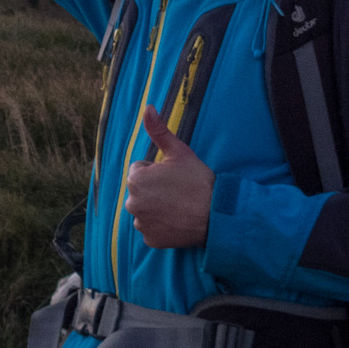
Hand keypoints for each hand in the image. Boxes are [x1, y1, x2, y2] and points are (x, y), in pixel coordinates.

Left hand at [124, 105, 213, 249]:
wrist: (216, 214)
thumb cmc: (197, 181)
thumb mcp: (179, 151)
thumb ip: (158, 130)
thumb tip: (147, 107)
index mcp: (135, 179)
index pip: (141, 170)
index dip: (158, 171)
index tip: (174, 177)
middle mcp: (132, 203)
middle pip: (141, 191)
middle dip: (155, 189)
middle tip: (178, 192)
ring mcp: (141, 224)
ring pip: (146, 210)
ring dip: (157, 208)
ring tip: (179, 206)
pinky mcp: (151, 240)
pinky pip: (152, 229)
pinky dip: (162, 226)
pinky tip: (177, 221)